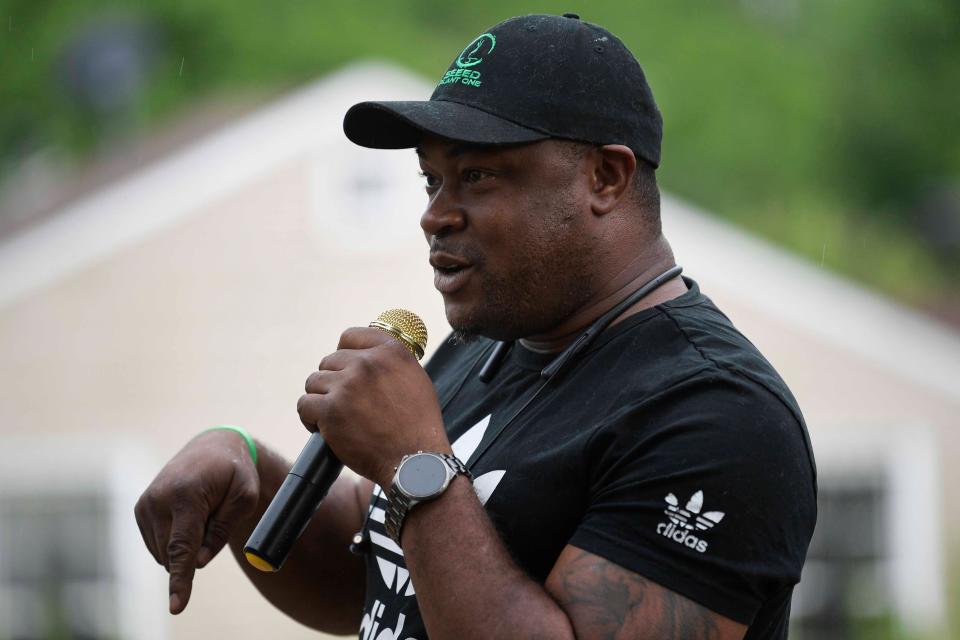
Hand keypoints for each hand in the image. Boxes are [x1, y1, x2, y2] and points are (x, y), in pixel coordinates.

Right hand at [134, 429, 259, 613]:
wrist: (213, 446)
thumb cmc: (235, 472)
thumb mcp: (244, 497)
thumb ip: (222, 531)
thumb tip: (197, 562)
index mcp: (185, 495)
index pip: (182, 547)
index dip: (181, 580)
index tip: (176, 606)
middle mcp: (158, 499)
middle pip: (174, 554)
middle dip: (197, 550)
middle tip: (216, 515)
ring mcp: (145, 504)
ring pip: (164, 553)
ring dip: (187, 545)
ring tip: (203, 510)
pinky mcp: (140, 509)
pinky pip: (158, 545)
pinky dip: (176, 541)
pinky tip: (190, 515)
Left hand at [297, 327, 449, 487]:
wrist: (415, 461)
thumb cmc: (418, 426)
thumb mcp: (415, 379)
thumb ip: (390, 363)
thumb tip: (366, 356)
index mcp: (391, 351)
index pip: (350, 336)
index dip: (344, 354)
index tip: (346, 370)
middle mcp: (368, 363)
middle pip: (329, 361)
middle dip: (334, 382)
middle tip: (345, 404)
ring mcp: (347, 386)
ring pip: (314, 382)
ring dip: (321, 399)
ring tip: (335, 418)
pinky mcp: (331, 410)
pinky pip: (304, 405)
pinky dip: (310, 418)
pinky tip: (323, 428)